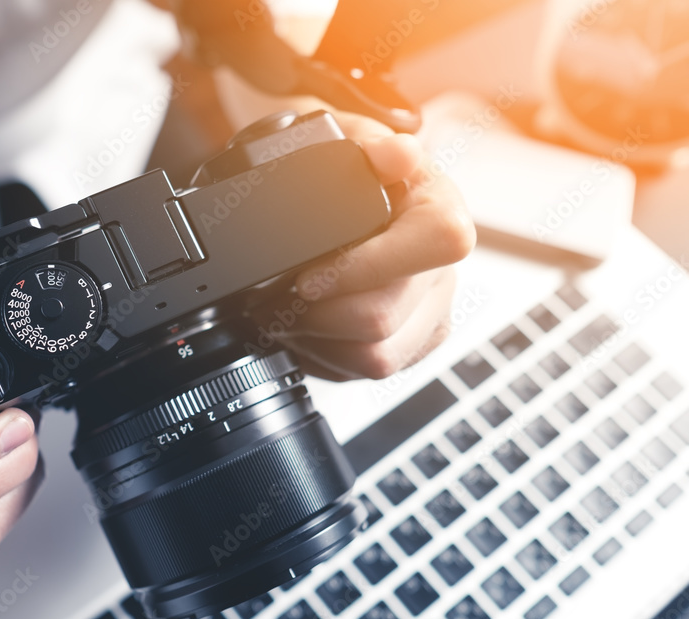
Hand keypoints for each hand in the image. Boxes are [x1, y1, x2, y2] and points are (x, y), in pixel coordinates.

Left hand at [251, 115, 475, 380]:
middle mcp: (444, 268)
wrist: (332, 202)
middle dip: (316, 313)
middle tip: (279, 298)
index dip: (365, 265)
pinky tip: (311, 329)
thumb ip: (367, 146)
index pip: (437, 242)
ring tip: (289, 313)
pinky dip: (327, 357)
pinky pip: (367, 372)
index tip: (309, 276)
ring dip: (318, 339)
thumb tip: (400, 155)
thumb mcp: (341, 141)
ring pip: (374, 356)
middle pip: (383, 317)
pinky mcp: (409, 347)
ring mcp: (430, 313)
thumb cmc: (339, 173)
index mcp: (439, 209)